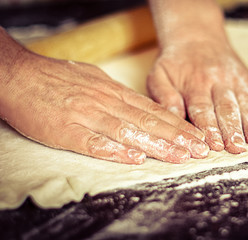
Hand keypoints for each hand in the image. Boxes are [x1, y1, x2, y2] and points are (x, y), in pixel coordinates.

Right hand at [0, 49, 208, 163]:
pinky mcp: (66, 131)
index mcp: (113, 93)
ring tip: (180, 156)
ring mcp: (86, 116)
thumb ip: (117, 96)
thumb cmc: (57, 78)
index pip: (154, 111)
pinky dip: (115, 151)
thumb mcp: (94, 80)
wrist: (18, 76)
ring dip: (157, 146)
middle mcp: (106, 103)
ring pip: (128, 132)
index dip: (178, 125)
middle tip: (200, 149)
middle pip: (148, 122)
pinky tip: (135, 159)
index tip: (197, 136)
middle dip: (177, 137)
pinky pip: (94, 143)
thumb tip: (140, 108)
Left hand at [147, 39, 247, 153]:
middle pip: (226, 108)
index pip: (202, 109)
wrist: (196, 35)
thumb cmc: (175, 62)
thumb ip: (164, 97)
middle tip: (236, 148)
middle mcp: (218, 81)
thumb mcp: (159, 75)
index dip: (209, 128)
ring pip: (246, 103)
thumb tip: (171, 119)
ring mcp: (236, 80)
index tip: (213, 146)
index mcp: (195, 83)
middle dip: (232, 129)